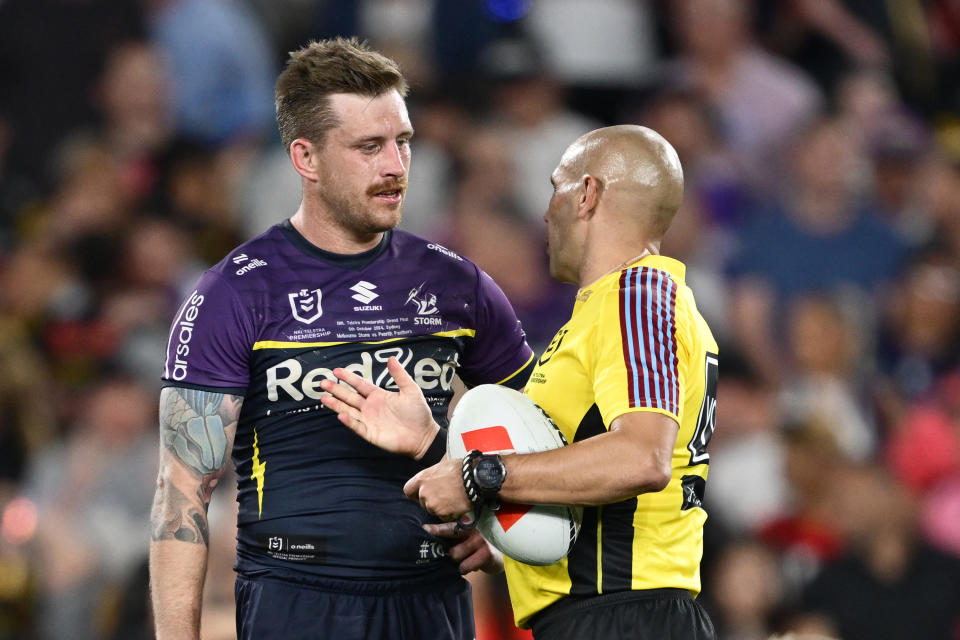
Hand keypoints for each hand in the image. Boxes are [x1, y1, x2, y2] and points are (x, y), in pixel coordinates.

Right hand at [319, 357, 438, 458]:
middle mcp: (370, 407)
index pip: (359, 385)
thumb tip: (391, 358)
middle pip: (349, 397)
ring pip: (349, 410)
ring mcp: (369, 420)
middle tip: (322, 382)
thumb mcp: (410, 390)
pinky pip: (357, 426)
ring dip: (336, 404)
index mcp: (378, 396)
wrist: (423, 435)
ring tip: (323, 398)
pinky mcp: (371, 433)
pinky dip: (349, 421)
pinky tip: (341, 414)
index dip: (348, 378)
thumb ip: (399, 375)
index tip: (336, 371)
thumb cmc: (418, 413)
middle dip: (336, 390)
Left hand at [404, 458, 471, 521]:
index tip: (422, 494)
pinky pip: (444, 517)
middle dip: (432, 501)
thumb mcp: (440, 467)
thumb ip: (430, 477)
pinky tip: (458, 504)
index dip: (415, 493)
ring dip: (441, 508)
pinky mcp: (443, 514)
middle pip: (423, 503)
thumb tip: (429, 482)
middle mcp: (424, 493)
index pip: (408, 491)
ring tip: (453, 498)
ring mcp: (433, 505)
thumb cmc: (460, 469)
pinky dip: (450, 513)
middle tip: (445, 494)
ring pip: (433, 511)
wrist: (475, 478)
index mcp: (422, 479)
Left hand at [424, 522, 502, 573]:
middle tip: (456, 555)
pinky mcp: (486, 553)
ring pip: (455, 555)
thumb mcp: (466, 537)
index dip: (436, 529)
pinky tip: (471, 566)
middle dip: (450, 553)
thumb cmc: (477, 545)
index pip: (449, 527)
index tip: (424, 529)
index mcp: (467, 523)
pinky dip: (465, 569)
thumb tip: (434, 543)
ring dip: (458, 562)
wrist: (500, 555)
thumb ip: (454, 536)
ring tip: (465, 560)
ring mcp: (480, 540)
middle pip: (450, 544)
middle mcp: (473, 529)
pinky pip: (465, 566)